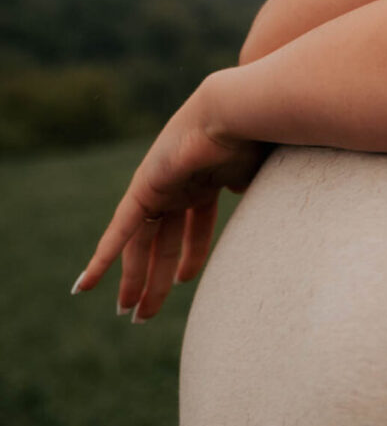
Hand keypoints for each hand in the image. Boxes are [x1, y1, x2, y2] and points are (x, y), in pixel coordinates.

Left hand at [71, 75, 267, 321]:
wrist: (241, 112)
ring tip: (130, 314)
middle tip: (145, 313)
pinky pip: (121, 230)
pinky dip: (104, 257)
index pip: (193, 229)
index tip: (182, 282)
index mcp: (207, 183)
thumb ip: (254, 195)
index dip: (189, 257)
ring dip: (135, 279)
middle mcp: (178, 186)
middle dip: (156, 278)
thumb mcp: (260, 177)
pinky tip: (87, 284)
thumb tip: (258, 210)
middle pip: (163, 241)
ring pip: (141, 244)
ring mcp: (159, 186)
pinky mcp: (144, 189)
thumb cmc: (261, 137)